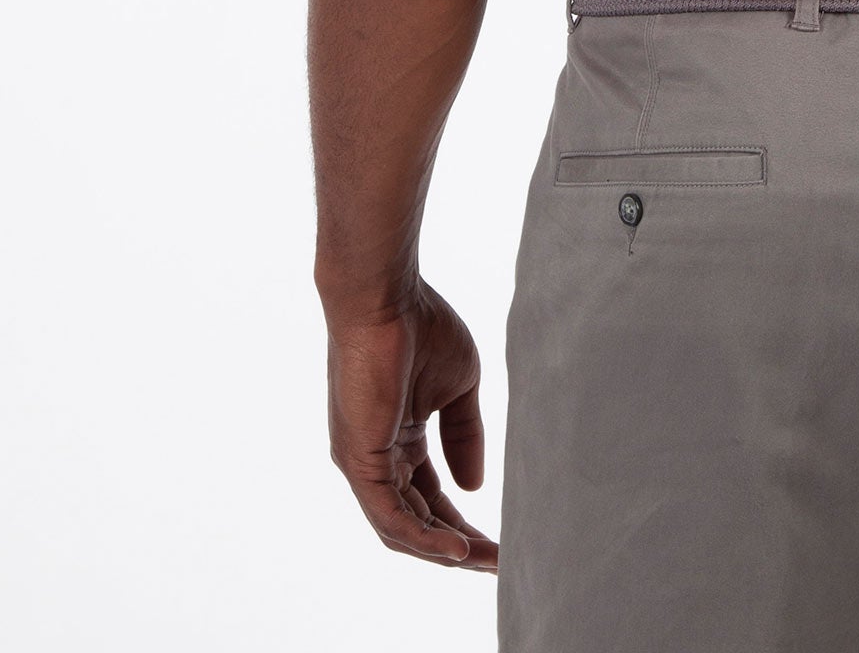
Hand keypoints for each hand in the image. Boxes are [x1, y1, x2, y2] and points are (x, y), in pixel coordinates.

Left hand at [325, 282, 497, 571]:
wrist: (386, 297)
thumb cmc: (421, 326)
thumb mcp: (459, 387)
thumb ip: (464, 436)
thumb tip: (472, 487)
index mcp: (397, 440)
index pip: (430, 496)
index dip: (463, 522)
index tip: (499, 540)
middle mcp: (375, 458)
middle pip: (418, 520)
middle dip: (458, 546)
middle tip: (498, 562)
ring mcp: (363, 462)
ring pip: (402, 528)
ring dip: (443, 551)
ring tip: (484, 561)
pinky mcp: (359, 460)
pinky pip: (390, 516)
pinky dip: (424, 538)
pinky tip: (457, 549)